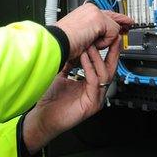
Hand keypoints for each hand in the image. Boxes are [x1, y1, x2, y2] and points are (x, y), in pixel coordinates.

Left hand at [22, 39, 121, 153]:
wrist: (43, 118)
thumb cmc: (50, 101)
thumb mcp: (62, 76)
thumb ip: (70, 64)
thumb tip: (72, 49)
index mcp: (91, 86)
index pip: (105, 66)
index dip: (108, 52)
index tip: (107, 38)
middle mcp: (96, 92)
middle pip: (111, 69)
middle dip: (112, 53)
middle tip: (112, 38)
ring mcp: (96, 98)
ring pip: (104, 74)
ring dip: (97, 58)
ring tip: (90, 46)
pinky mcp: (91, 104)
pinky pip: (94, 82)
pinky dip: (89, 68)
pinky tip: (83, 57)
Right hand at [54, 4, 132, 60]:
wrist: (57, 44)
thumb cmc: (63, 44)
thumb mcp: (81, 37)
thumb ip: (93, 35)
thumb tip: (101, 39)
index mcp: (84, 13)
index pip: (104, 14)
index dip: (115, 20)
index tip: (124, 22)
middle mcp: (90, 10)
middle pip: (113, 15)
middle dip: (122, 22)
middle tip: (130, 23)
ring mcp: (94, 12)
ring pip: (113, 27)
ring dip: (104, 40)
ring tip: (91, 45)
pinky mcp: (99, 19)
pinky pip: (112, 33)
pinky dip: (104, 42)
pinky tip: (92, 43)